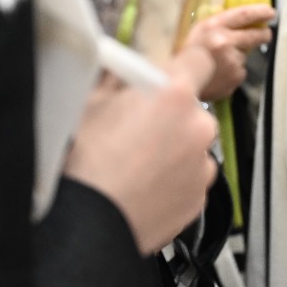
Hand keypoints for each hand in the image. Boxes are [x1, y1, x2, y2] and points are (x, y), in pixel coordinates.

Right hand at [63, 47, 219, 253]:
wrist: (86, 227)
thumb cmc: (83, 164)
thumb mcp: (88, 104)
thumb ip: (116, 79)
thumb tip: (122, 67)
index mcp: (174, 95)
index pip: (201, 59)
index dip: (185, 63)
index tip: (173, 71)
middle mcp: (199, 127)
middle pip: (192, 109)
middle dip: (169, 114)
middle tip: (133, 129)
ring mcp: (204, 165)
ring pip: (192, 146)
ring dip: (171, 149)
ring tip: (132, 165)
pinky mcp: (200, 198)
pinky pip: (189, 178)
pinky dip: (171, 180)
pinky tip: (141, 187)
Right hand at [180, 5, 275, 101]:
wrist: (175, 83)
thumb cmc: (186, 54)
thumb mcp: (198, 31)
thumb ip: (219, 24)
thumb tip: (243, 16)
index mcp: (213, 26)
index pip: (244, 14)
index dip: (260, 11)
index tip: (270, 12)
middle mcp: (224, 42)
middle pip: (255, 35)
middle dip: (263, 34)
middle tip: (265, 33)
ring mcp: (232, 60)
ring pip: (245, 54)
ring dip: (238, 56)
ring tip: (218, 61)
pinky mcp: (235, 76)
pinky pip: (240, 70)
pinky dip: (233, 71)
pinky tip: (218, 73)